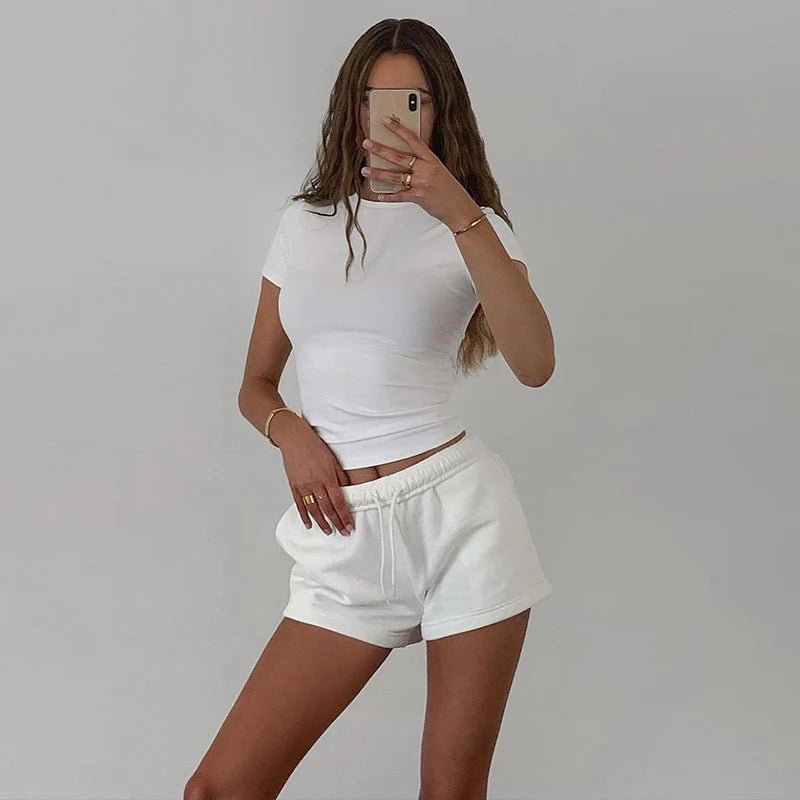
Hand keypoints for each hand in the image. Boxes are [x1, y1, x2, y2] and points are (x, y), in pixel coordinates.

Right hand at [271, 414, 354, 535]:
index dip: (344, 515)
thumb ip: (340, 476)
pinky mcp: (294, 485)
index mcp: (327, 476)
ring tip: (328, 531)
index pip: (338, 501)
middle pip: (327, 508)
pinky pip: (299, 504)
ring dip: (321, 522)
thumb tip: (348, 490)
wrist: (293, 437)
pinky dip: (304, 516)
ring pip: (313, 509)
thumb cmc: (314, 444)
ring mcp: (303, 486)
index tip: (349, 526)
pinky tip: (309, 524)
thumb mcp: (333, 458)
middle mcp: (314, 483)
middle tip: (342, 532)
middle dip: (336, 522)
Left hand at [361, 116, 481, 230]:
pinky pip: (399, 196)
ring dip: (378, 173)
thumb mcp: (438, 171)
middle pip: (398, 157)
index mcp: (431, 159)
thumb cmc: (449, 190)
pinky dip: (388, 196)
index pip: (412, 139)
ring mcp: (421, 183)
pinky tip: (379, 195)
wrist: (460, 208)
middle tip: (367, 143)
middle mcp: (426, 169)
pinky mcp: (418, 197)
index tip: (386, 121)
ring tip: (365, 169)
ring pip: (394, 176)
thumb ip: (423, 164)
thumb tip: (403, 161)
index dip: (398, 129)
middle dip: (380, 149)